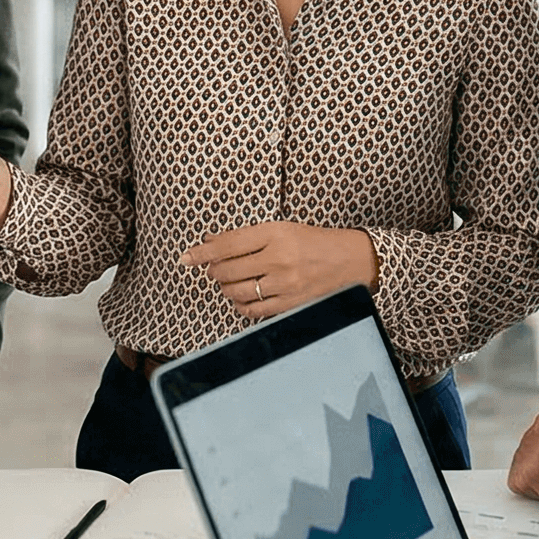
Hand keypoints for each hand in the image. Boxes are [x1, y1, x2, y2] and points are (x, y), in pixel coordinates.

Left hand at [179, 222, 375, 317]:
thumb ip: (246, 237)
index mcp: (275, 233)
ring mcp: (285, 283)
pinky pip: (253, 310)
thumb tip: (211, 242)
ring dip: (227, 288)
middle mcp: (278, 258)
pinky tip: (244, 297)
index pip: (227, 244)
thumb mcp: (282, 228)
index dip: (202, 252)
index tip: (186, 257)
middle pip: (227, 270)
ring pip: (237, 291)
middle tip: (215, 269)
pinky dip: (241, 305)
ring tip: (231, 282)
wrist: (351, 261)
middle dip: (215, 271)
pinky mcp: (290, 303)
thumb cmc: (314, 242)